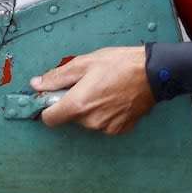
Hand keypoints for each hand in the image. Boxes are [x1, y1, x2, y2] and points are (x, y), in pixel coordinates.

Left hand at [32, 45, 155, 135]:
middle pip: (70, 117)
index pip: (49, 119)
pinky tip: (115, 99)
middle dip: (73, 103)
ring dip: (90, 109)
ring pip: (87, 121)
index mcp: (78, 104)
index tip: (54, 98)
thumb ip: (57, 77)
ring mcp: (106, 128)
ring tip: (104, 89)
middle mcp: (91, 121)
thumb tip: (37, 85)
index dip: (48, 107)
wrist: (154, 73)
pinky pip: (103, 124)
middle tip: (87, 85)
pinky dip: (105, 114)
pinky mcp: (120, 129)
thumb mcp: (84, 63)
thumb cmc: (120, 64)